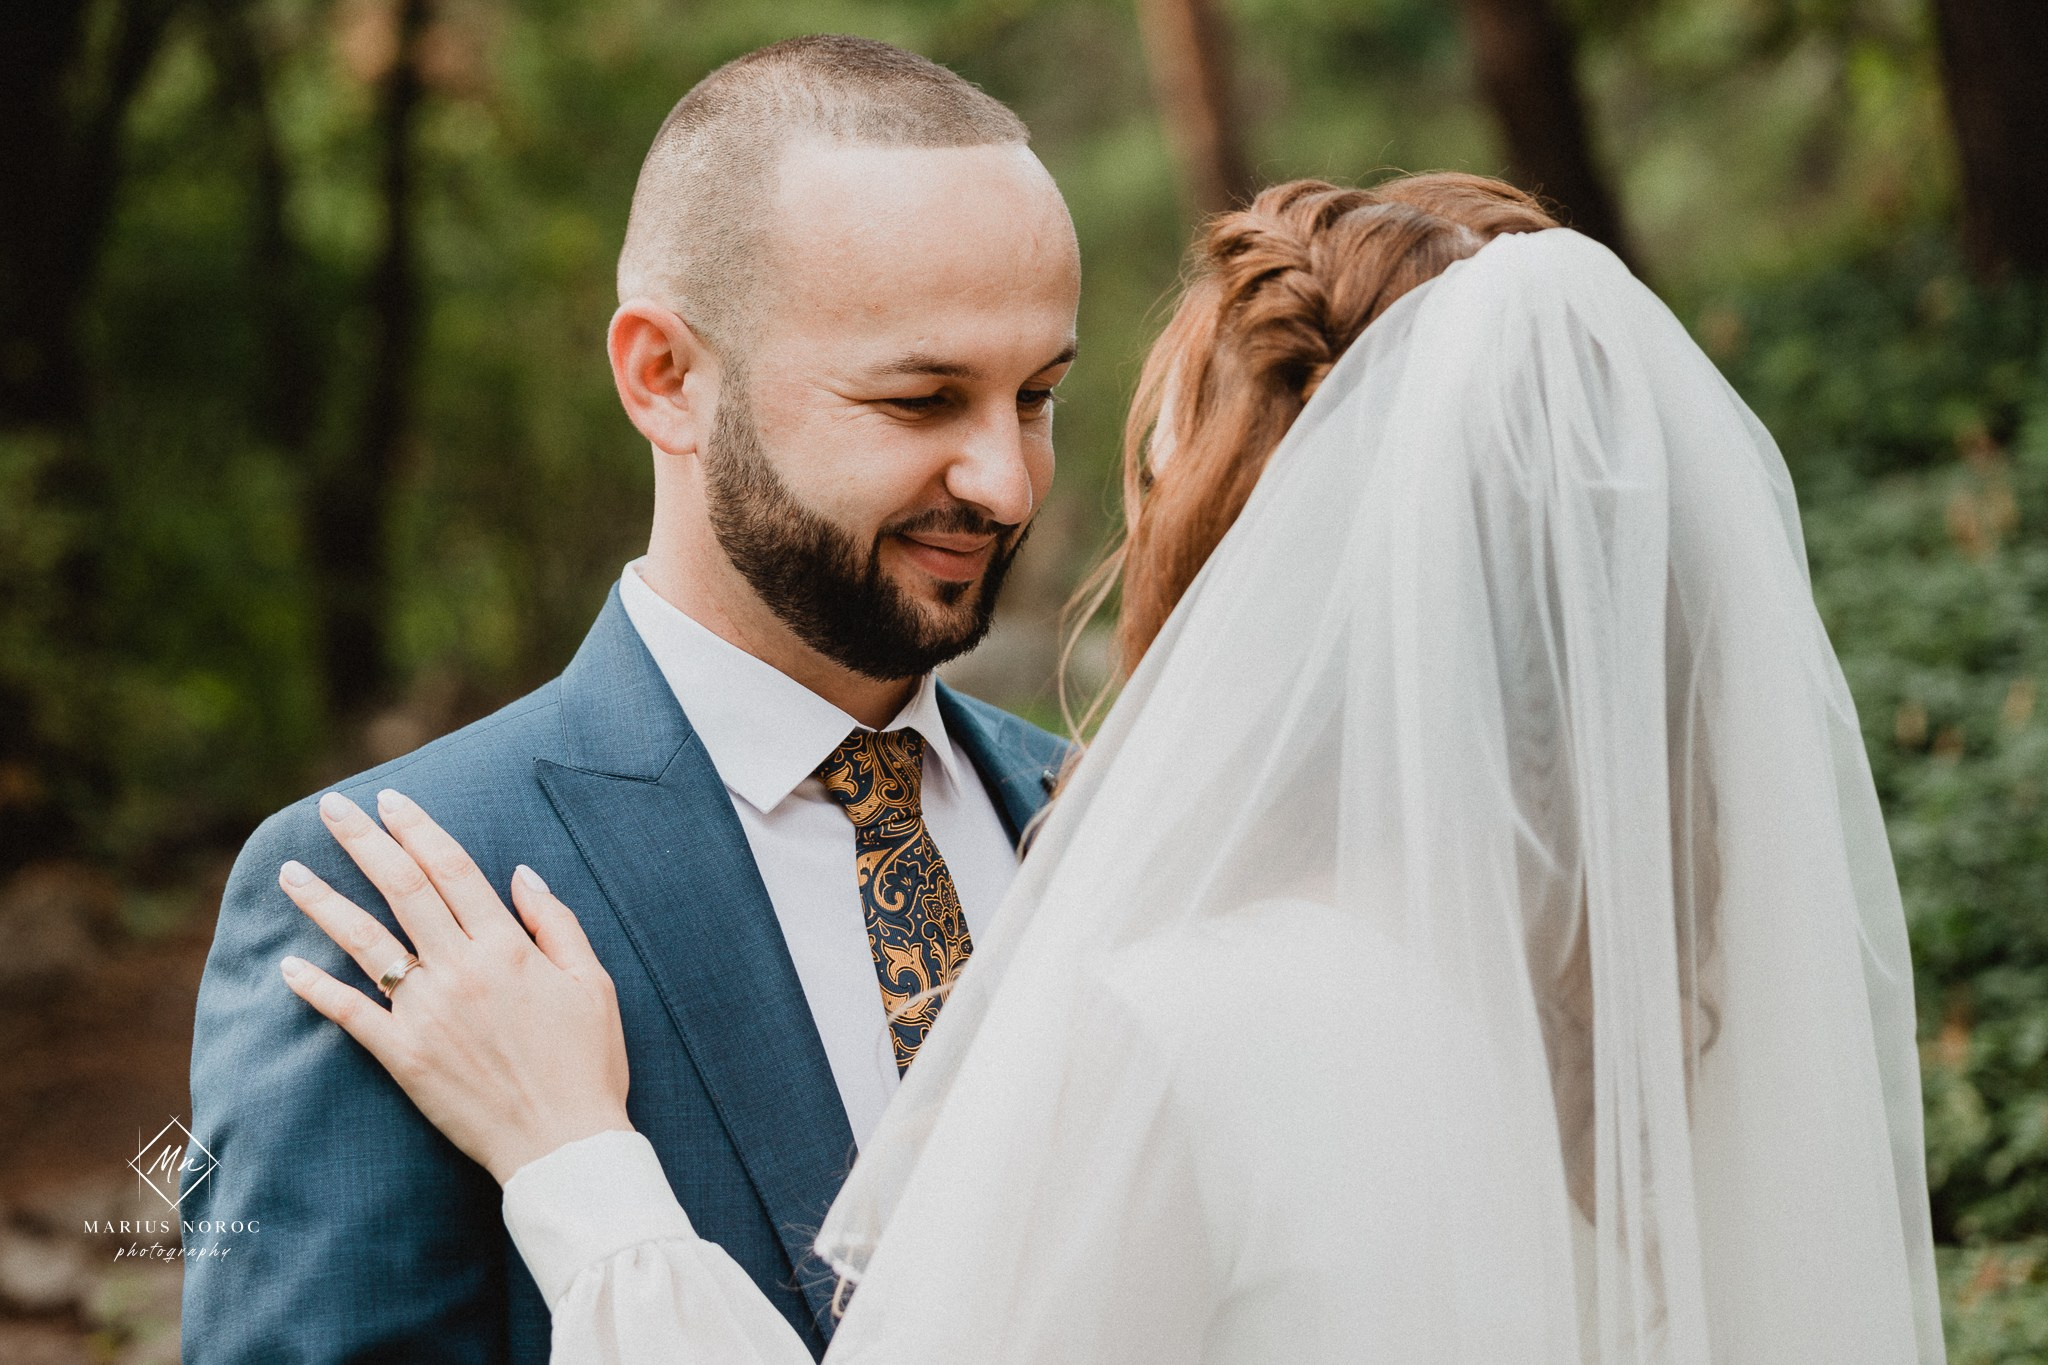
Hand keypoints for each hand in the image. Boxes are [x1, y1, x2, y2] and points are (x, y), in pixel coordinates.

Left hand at [276, 788, 632, 1184]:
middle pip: (403, 890)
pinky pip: (352, 1014)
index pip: (453, 870)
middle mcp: (461, 970)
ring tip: (289, 871)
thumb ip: (556, 923)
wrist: (564, 1144)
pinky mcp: (405, 1057)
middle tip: (332, 807)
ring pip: (365, 943)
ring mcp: (427, 1013)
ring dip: (324, 902)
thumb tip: (521, 874)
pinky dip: (316, 989)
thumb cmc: (589, 1063)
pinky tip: (288, 965)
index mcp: (508, 947)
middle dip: (364, 842)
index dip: (420, 830)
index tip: (392, 801)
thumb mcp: (593, 983)